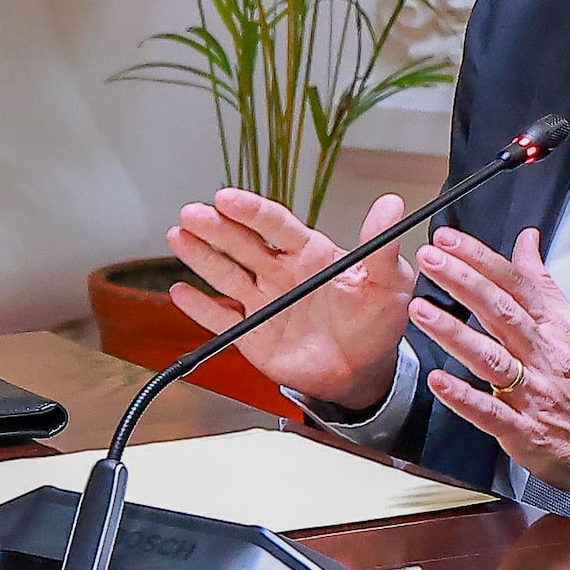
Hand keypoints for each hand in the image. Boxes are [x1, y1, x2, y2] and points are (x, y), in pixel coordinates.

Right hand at [167, 187, 411, 403]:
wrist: (365, 371)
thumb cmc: (377, 322)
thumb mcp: (388, 283)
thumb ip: (381, 246)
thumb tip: (391, 205)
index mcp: (310, 254)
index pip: (276, 225)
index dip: (250, 211)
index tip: (227, 198)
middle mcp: (281, 273)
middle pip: (242, 245)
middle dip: (216, 228)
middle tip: (192, 214)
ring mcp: (264, 303)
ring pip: (226, 274)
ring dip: (201, 256)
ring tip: (178, 236)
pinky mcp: (252, 334)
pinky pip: (221, 320)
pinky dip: (200, 308)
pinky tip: (180, 292)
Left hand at [406, 231, 569, 501]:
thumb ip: (541, 283)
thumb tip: (526, 242)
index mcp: (555, 327)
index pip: (515, 283)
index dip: (480, 258)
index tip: (448, 241)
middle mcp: (544, 354)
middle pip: (501, 311)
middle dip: (463, 282)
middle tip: (430, 259)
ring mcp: (534, 393)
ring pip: (491, 357)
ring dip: (454, 333)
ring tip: (421, 311)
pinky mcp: (524, 429)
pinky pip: (491, 412)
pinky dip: (464, 397)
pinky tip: (439, 381)